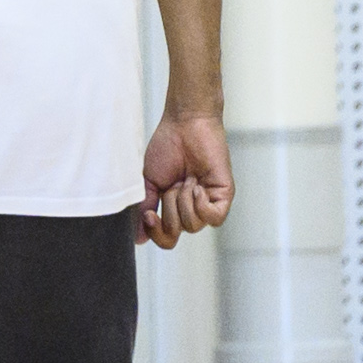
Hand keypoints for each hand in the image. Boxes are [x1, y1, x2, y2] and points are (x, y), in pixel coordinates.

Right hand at [137, 108, 231, 247]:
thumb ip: (143, 209)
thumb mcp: (149, 182)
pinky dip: (201, 206)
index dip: (156, 232)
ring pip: (193, 225)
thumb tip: (139, 237)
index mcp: (172, 206)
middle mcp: (190, 207)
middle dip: (169, 211)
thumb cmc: (167, 146)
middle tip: (171, 187)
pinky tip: (197, 187)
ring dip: (183, 202)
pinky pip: (214, 218)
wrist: (184, 124)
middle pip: (177, 233)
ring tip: (186, 179)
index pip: (167, 237)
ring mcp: (208, 202)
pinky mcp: (223, 194)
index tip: (149, 215)